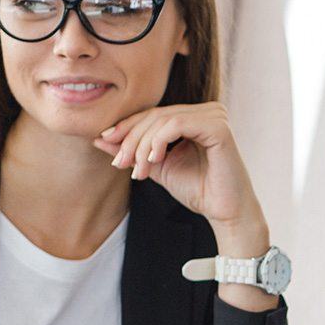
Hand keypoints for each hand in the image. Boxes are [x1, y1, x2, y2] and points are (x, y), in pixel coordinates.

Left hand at [94, 102, 264, 253]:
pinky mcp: (218, 126)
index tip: (106, 143)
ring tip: (137, 169)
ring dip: (143, 144)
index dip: (127, 127)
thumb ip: (134, 151)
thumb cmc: (199, 191)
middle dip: (132, 139)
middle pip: (155, 115)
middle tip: (119, 163)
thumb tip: (99, 138)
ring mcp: (215, 116)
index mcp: (195, 117)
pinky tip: (153, 159)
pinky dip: (159, 140)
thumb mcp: (157, 167)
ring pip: (163, 119)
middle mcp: (207, 112)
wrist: (225, 213)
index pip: (153, 115)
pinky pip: (177, 124)